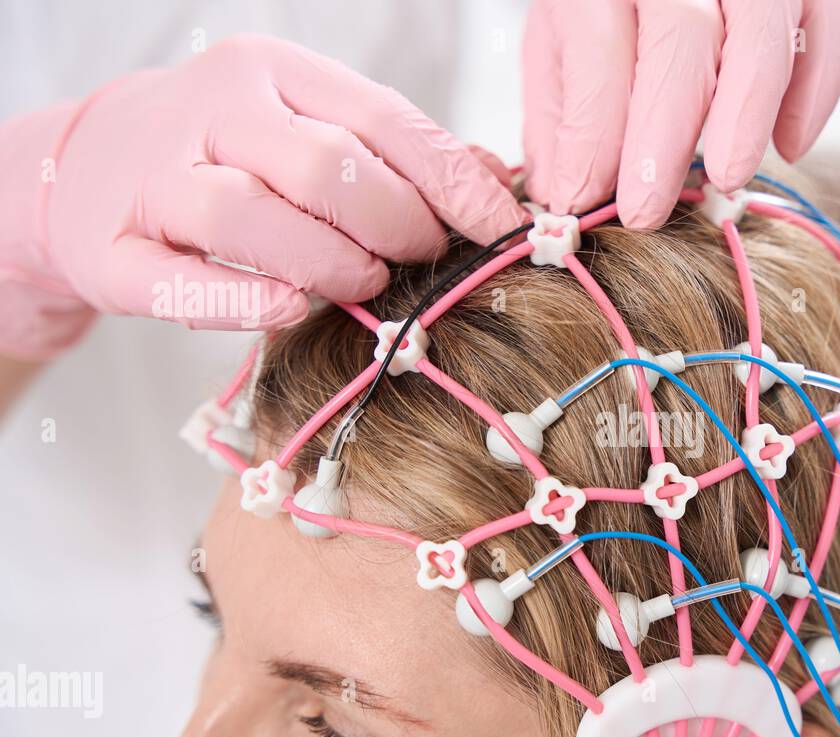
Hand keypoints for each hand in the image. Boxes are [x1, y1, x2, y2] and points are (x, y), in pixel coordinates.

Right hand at [0, 33, 526, 353]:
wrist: (85, 169)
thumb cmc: (231, 157)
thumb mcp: (311, 129)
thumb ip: (398, 153)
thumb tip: (496, 180)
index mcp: (273, 73)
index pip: (382, 120)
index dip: (453, 182)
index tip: (503, 229)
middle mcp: (211, 110)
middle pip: (325, 166)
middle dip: (395, 223)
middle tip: (422, 261)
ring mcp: (154, 177)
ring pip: (250, 216)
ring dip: (329, 261)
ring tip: (365, 284)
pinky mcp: (110, 249)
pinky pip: (182, 280)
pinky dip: (246, 301)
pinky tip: (295, 308)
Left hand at [523, 0, 839, 228]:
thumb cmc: (613, 11)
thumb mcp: (563, 46)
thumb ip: (565, 118)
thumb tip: (566, 200)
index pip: (600, 47)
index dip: (595, 132)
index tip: (584, 199)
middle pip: (681, 35)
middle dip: (664, 132)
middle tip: (647, 210)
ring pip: (761, 27)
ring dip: (746, 111)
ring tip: (729, 177)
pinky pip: (831, 23)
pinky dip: (818, 86)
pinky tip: (791, 144)